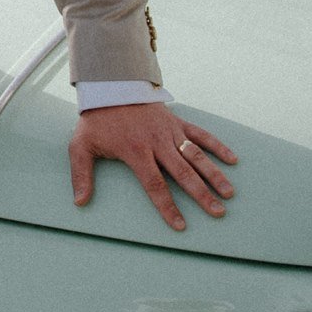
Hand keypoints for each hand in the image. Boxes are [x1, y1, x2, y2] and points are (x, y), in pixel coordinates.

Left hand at [69, 104, 235, 230]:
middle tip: (218, 212)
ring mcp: (169, 131)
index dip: (167, 207)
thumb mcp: (81, 145)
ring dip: (213, 174)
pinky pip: (200, 134)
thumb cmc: (96, 119)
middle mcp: (156, 143)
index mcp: (135, 151)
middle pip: (183, 173)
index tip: (180, 225)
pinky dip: (217, 146)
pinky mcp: (176, 121)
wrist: (111, 85)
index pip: (155, 185)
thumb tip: (80, 202)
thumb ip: (81, 174)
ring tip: (229, 193)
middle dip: (201, 194)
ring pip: (196, 156)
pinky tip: (232, 159)